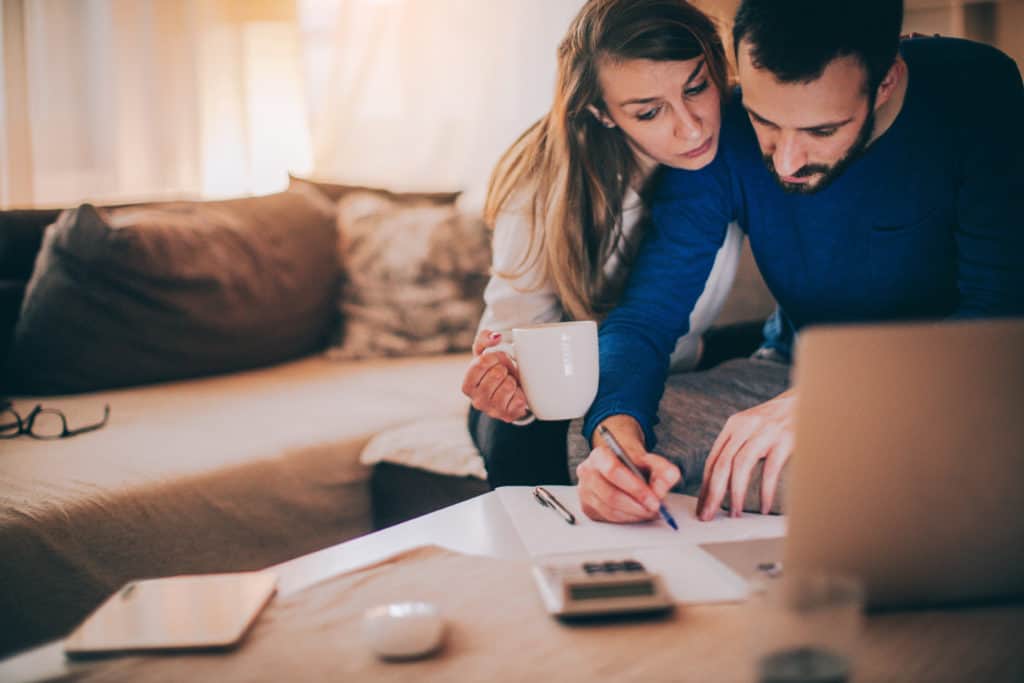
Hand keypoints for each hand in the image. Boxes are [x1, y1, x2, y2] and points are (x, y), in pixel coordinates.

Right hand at [460, 328, 528, 421]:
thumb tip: (496, 337)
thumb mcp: (485, 352)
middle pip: (497, 373)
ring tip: (509, 383)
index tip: (495, 361)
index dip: (493, 358)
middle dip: (504, 368)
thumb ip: (484, 338)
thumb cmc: (496, 370)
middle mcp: (476, 401)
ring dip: (512, 380)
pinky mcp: (508, 416)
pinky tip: (515, 394)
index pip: (481, 363)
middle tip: (503, 373)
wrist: (511, 390)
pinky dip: (520, 392)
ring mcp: (492, 411)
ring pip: (509, 385)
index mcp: (467, 386)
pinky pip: (519, 398)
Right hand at [576, 415, 680, 522]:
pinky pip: (608, 519)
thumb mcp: (650, 461)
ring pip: (610, 510)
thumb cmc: (632, 464)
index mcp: (599, 455)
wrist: (620, 465)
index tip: (654, 499)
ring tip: (650, 511)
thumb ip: (663, 469)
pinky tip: (637, 513)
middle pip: (611, 495)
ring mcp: (585, 491)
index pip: (613, 471)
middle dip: (637, 506)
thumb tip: (669, 479)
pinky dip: (627, 519)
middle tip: (655, 509)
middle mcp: (587, 472)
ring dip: (634, 514)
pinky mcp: (587, 507)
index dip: (635, 488)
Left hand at [696, 389, 795, 519]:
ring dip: (735, 493)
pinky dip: (764, 490)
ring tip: (734, 514)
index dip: (705, 485)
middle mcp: (746, 426)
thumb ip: (738, 446)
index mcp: (734, 424)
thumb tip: (722, 481)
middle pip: (721, 464)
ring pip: (740, 466)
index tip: (701, 505)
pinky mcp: (785, 439)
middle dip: (712, 493)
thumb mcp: (754, 427)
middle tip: (708, 515)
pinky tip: (762, 506)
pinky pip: (769, 469)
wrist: (811, 398)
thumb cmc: (781, 419)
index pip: (713, 459)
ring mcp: (765, 431)